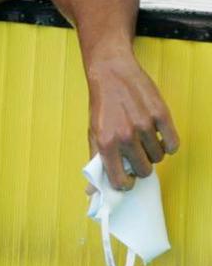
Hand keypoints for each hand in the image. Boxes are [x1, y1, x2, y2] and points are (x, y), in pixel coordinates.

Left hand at [85, 50, 178, 191]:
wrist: (111, 72)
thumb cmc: (102, 104)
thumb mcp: (93, 132)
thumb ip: (95, 162)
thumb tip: (92, 192)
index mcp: (105, 142)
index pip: (121, 180)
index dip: (125, 182)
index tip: (126, 177)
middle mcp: (125, 136)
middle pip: (144, 170)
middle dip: (140, 166)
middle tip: (135, 154)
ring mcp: (145, 125)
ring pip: (158, 158)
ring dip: (153, 153)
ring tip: (144, 140)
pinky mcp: (161, 115)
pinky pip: (173, 144)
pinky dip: (168, 144)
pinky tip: (158, 135)